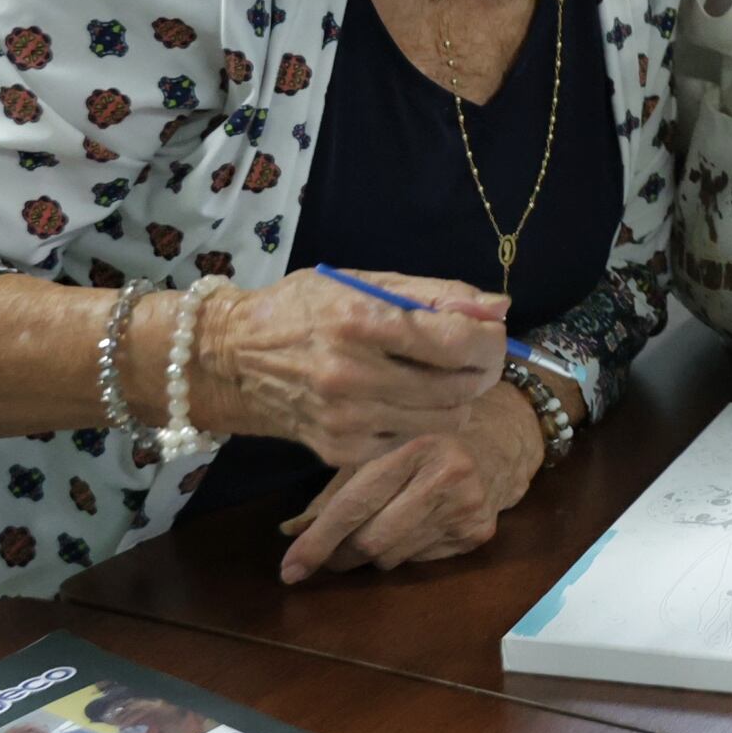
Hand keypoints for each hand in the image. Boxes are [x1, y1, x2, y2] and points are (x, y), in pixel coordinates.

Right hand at [184, 268, 504, 467]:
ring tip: (440, 377)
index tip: (493, 334)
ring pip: (444, 421)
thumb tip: (500, 307)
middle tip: (475, 358)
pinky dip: (420, 422)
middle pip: (460, 387)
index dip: (491, 340)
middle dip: (482, 371)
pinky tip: (404, 400)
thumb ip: (436, 294)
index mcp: (361, 321)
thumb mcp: (363, 282)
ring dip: (457, 399)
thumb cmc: (304, 309)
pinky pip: (410, 441)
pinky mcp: (340, 450)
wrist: (231, 357)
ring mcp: (346, 419)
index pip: (458, 341)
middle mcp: (353, 375)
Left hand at [276, 383, 544, 581]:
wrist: (498, 443)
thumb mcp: (377, 450)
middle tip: (329, 556)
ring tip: (379, 530)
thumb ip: (334, 492)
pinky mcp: (479, 533)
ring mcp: (467, 506)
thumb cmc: (424, 442)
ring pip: (393, 558)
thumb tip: (289, 533)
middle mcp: (446, 474)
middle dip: (340, 555)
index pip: (354, 505)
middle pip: (372, 541)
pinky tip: (416, 527)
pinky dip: (405, 553)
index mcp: (412, 445)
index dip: (318, 541)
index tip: (289, 570)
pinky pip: (420, 562)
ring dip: (373, 554)